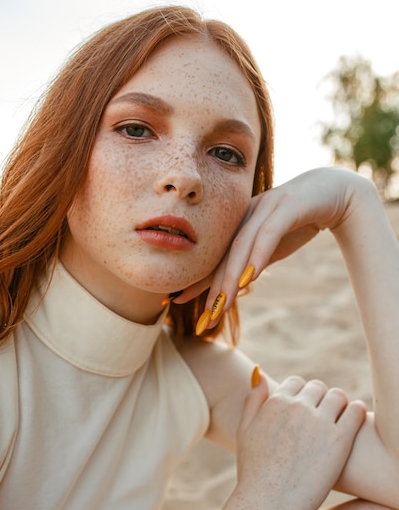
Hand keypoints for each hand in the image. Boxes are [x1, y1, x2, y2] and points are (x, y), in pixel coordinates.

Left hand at [175, 167, 365, 320]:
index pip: (215, 259)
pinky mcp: (288, 206)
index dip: (196, 282)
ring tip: (220, 304)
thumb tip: (234, 287)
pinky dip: (258, 256)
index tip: (174, 302)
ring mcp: (265, 208)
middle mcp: (246, 215)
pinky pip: (269, 233)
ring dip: (230, 278)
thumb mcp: (272, 247)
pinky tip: (249, 278)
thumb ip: (252, 262)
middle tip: (202, 317)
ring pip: (242, 246)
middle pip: (223, 256)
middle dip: (210, 288)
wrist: (335, 192)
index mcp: (238, 225)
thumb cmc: (299, 221)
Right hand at [236, 376, 365, 509]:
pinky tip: (353, 424)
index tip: (305, 410)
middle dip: (320, 400)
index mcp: (275, 402)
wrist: (268, 504)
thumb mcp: (244, 431)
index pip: (297, 383)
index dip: (302, 396)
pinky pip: (356, 411)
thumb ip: (253, 400)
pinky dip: (356, 412)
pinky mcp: (339, 439)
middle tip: (323, 418)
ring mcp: (319, 422)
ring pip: (338, 396)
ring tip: (339, 421)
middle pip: (318, 388)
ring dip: (339, 405)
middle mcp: (297, 407)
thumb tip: (260, 374)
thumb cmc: (254, 472)